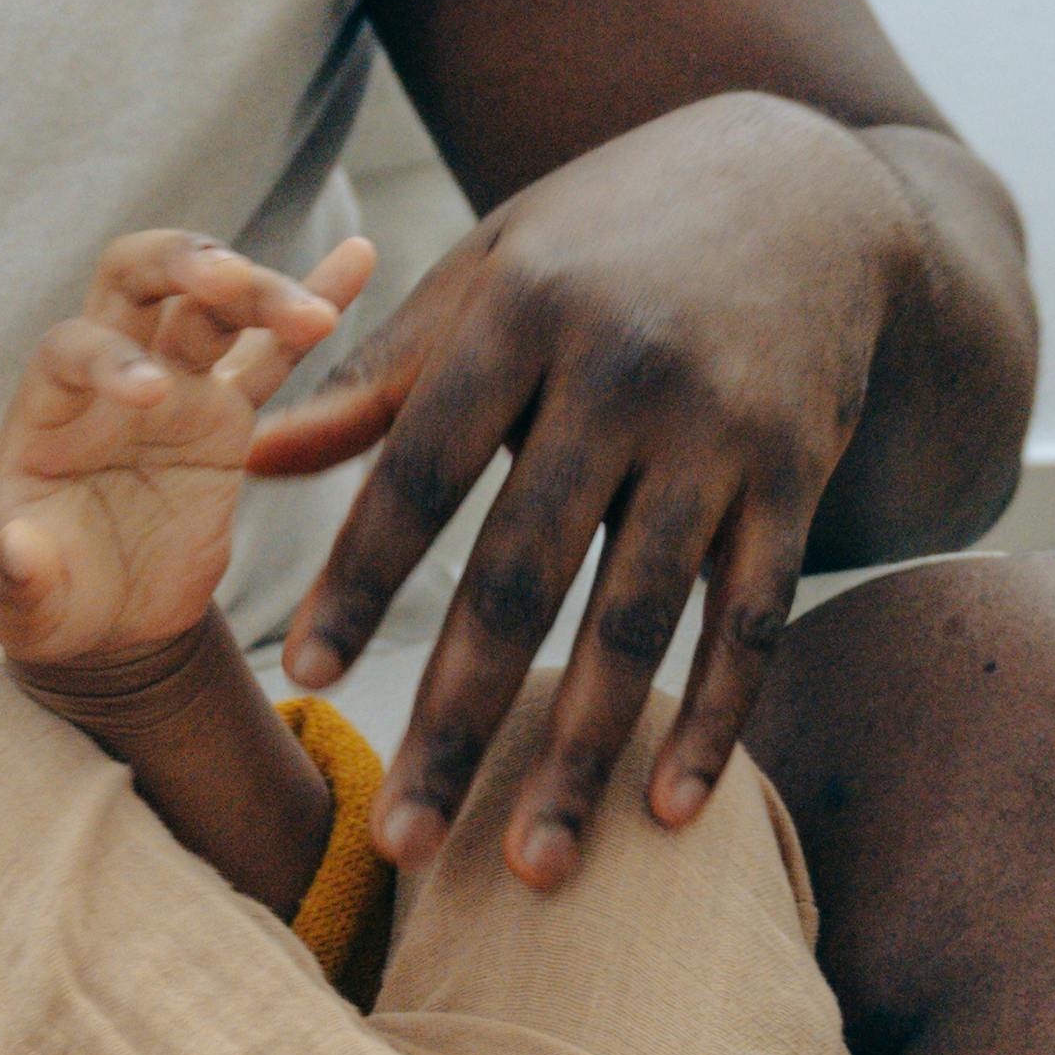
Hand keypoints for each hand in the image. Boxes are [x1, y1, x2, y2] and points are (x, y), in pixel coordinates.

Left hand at [0, 231, 374, 679]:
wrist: (110, 622)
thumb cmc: (51, 605)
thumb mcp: (25, 607)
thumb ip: (19, 581)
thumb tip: (19, 552)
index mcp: (48, 408)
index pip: (72, 347)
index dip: (110, 358)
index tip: (154, 395)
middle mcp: (111, 375)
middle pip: (138, 281)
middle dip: (181, 264)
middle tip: (229, 278)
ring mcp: (177, 385)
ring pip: (217, 308)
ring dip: (261, 292)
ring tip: (315, 315)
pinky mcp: (230, 413)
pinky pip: (276, 354)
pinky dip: (314, 302)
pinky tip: (358, 257)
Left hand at [251, 97, 921, 881]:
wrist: (805, 185)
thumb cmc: (606, 234)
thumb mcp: (490, 268)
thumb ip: (378, 374)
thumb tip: (249, 460)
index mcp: (522, 312)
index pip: (418, 471)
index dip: (360, 579)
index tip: (304, 676)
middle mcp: (623, 375)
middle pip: (521, 575)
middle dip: (457, 717)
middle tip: (398, 838)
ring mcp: (721, 433)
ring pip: (638, 623)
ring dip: (581, 756)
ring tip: (530, 870)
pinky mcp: (799, 476)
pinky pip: (752, 620)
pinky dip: (714, 719)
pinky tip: (667, 811)